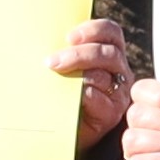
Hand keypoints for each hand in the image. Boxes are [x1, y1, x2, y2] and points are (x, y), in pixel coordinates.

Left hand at [54, 17, 131, 150]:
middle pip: (108, 53)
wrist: (59, 130)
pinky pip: (99, 98)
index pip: (110, 32)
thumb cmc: (58, 94)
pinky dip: (81, 94)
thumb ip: (62, 52)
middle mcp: (118, 70)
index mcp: (109, 52)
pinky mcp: (111, 113)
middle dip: (78, 54)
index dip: (92, 30)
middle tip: (52, 61)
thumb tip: (41, 38)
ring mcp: (118, 92)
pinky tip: (65, 96)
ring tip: (53, 75)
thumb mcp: (61, 68)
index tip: (69, 37)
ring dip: (76, 73)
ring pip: (102, 75)